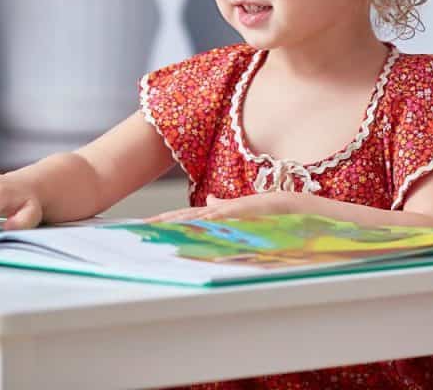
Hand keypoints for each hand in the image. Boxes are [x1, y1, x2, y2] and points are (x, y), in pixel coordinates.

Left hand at [146, 191, 293, 222]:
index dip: (165, 220)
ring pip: (195, 217)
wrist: (292, 206)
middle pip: (183, 216)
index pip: (185, 216)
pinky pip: (219, 222)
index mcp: (216, 212)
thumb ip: (224, 206)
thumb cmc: (268, 212)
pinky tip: (192, 231)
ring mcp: (228, 212)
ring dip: (175, 223)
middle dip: (161, 221)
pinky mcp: (240, 214)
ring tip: (154, 228)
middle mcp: (218, 211)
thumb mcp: (240, 212)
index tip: (146, 225)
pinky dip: (205, 226)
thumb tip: (209, 200)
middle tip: (140, 227)